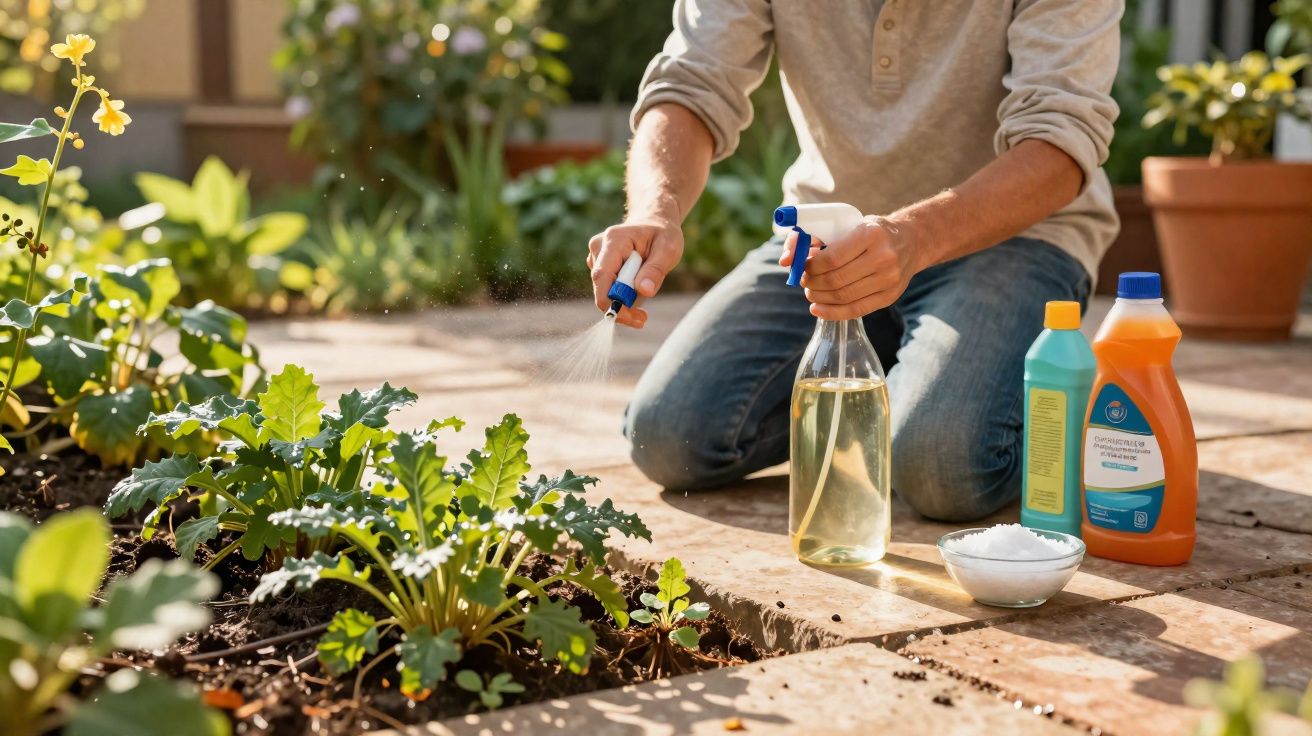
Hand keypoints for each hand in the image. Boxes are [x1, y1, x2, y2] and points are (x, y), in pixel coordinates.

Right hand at [588, 217, 683, 328]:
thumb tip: (643, 291)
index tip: (629, 317)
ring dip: (624, 302)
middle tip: (642, 319)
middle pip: (601, 288)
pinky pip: (608, 288)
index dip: (611, 301)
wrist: (654, 222)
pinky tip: (638, 286)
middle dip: (621, 307)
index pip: (602, 276)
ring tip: (646, 294)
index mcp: (614, 240)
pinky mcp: (599, 266)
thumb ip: (656, 270)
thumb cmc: (662, 233)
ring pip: (605, 291)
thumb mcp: (668, 249)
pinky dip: (622, 296)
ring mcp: (597, 257)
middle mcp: (599, 248)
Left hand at [779, 216, 920, 319]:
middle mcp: (883, 258)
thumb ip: (814, 237)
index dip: (810, 266)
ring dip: (819, 297)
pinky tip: (817, 309)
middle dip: (812, 283)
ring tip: (810, 291)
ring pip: (843, 297)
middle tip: (804, 280)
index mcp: (870, 234)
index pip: (832, 258)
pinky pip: (856, 310)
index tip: (802, 266)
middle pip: (835, 280)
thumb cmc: (870, 231)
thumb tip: (785, 260)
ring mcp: (889, 279)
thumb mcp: (847, 224)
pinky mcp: (890, 296)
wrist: (911, 241)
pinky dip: (832, 313)